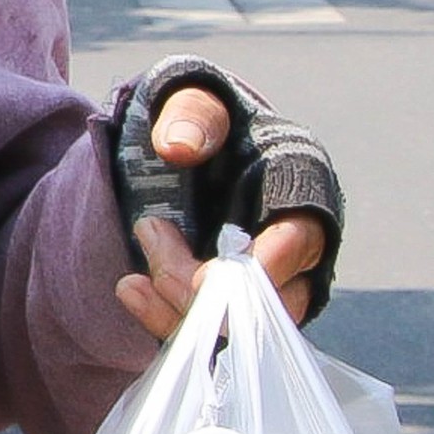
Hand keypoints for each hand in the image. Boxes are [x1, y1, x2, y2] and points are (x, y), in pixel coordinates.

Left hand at [116, 85, 326, 338]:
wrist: (180, 146)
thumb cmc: (199, 119)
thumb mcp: (196, 100)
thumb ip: (193, 114)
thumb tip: (178, 146)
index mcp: (304, 185)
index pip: (300, 241)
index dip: (258, 269)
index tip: (204, 279)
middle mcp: (301, 241)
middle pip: (272, 298)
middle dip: (203, 289)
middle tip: (150, 234)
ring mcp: (272, 279)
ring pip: (242, 327)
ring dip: (180, 311)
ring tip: (131, 280)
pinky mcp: (236, 302)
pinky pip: (211, 332)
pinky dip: (167, 320)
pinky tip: (130, 290)